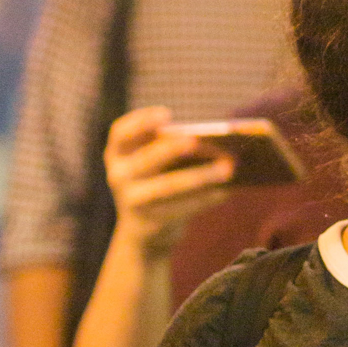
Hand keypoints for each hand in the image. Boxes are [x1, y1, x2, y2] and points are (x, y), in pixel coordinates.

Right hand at [105, 106, 233, 259]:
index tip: (167, 114)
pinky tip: (227, 190)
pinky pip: (183, 208)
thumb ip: (173, 149)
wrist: (144, 231)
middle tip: (197, 140)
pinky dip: (207, 198)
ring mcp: (132, 202)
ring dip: (201, 176)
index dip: (141, 122)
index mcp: (118, 154)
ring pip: (169, 186)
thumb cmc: (157, 182)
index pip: (121, 133)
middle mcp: (119, 176)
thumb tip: (216, 141)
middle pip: (147, 159)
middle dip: (173, 149)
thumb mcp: (155, 164)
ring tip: (228, 168)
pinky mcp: (151, 223)